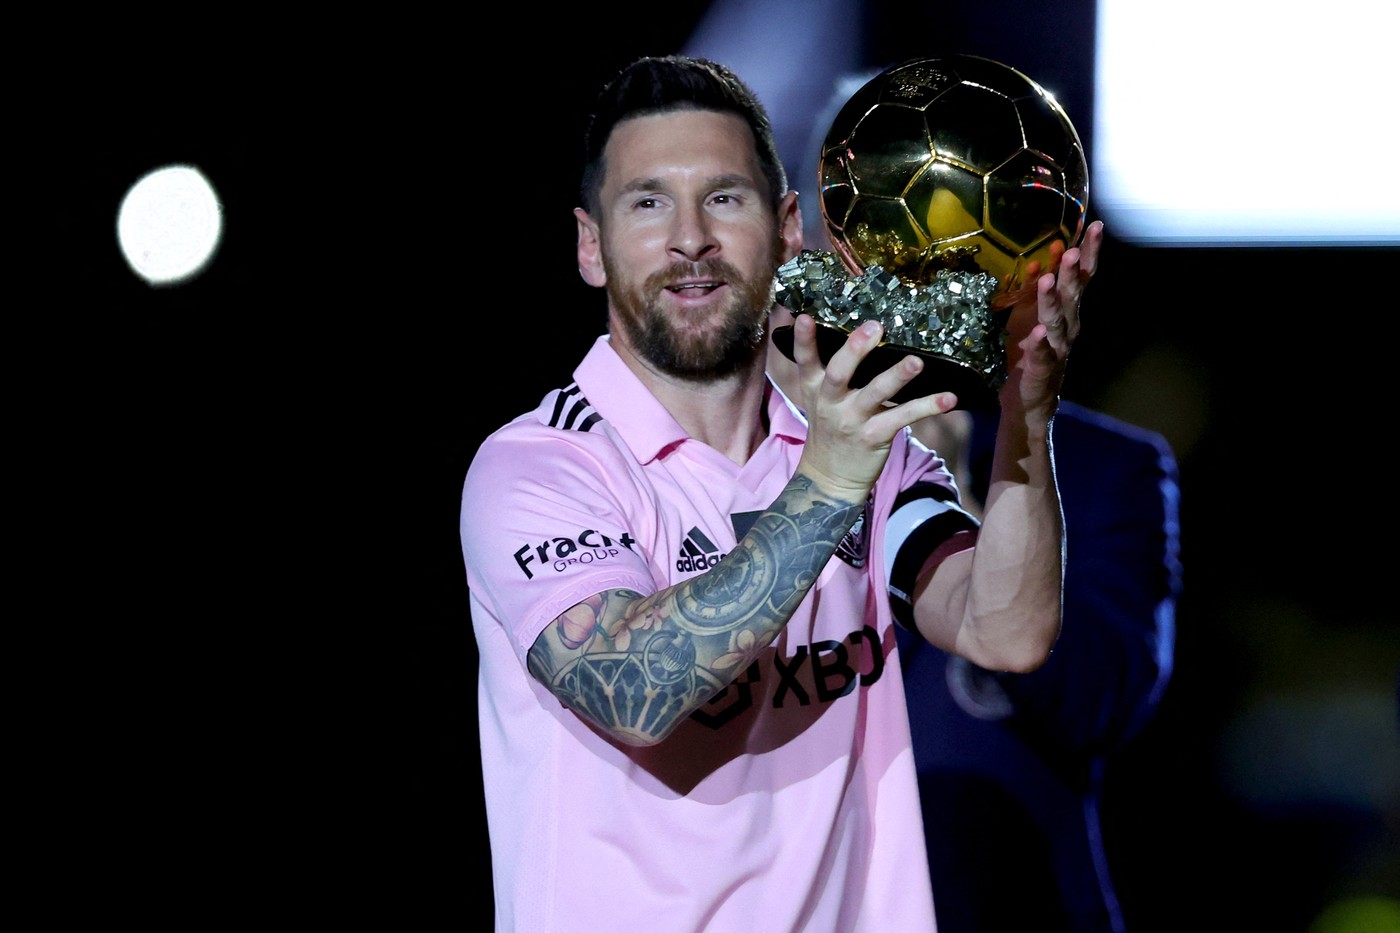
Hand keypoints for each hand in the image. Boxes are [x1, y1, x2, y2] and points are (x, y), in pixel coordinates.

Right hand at [789, 313, 956, 500]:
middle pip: (839, 373)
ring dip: (897, 376)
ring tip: (916, 362)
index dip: (804, 340)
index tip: (805, 317)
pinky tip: (949, 398)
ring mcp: (852, 420)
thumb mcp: (821, 401)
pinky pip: (904, 417)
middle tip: (874, 328)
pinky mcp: (875, 436)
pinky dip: (928, 406)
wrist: (830, 479)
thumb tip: (860, 335)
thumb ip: (832, 373)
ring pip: (875, 393)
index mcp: (815, 390)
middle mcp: (830, 403)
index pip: (805, 362)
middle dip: (855, 349)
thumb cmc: (831, 430)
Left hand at [1000, 219, 1103, 417]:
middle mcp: (1068, 326)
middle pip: (1073, 295)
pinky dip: (1040, 344)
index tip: (1095, 226)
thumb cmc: (1031, 350)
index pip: (1082, 277)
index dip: (1089, 252)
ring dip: (1053, 301)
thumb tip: (1045, 254)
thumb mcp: (1033, 312)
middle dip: (1071, 273)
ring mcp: (1057, 348)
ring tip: (1049, 280)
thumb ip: (1041, 286)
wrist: (1029, 397)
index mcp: (1067, 310)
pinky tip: (1037, 334)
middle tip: (1071, 250)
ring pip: (1057, 321)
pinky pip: (1042, 354)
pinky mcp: (1042, 369)